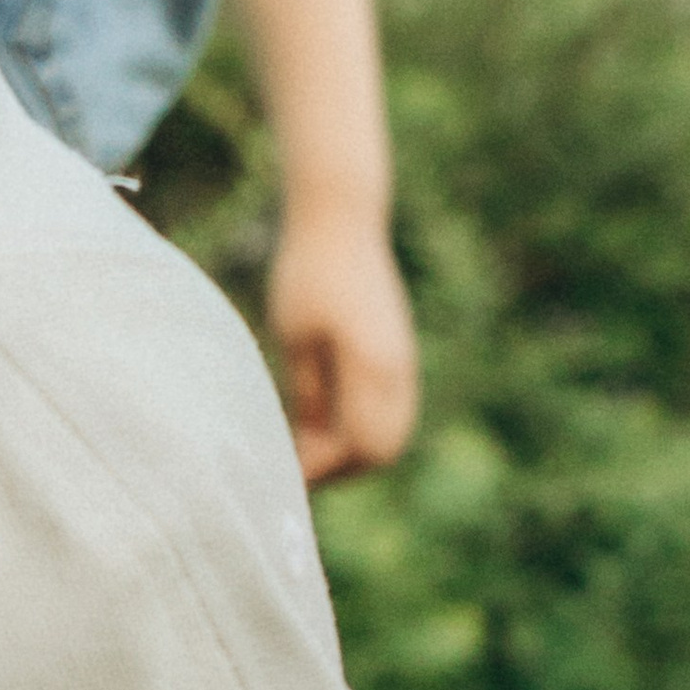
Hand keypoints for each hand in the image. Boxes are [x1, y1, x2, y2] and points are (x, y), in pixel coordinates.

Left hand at [267, 206, 419, 486]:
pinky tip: (325, 420)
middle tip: (298, 465)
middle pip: (382, 451)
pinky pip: (392, 411)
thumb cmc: (307, 273)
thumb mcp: (295, 339)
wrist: (342, 220)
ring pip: (392, 434)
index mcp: (370, 366)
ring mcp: (403, 361)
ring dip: (354, 449)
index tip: (286, 469)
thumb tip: (308, 449)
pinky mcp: (399, 353)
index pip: (358, 447)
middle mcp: (397, 369)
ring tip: (308, 444)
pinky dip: (364, 427)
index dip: (323, 467)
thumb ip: (307, 395)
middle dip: (342, 468)